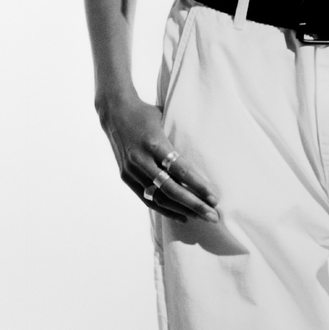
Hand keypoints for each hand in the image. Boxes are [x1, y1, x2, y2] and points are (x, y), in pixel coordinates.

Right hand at [98, 94, 219, 223]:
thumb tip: (203, 158)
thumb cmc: (146, 114)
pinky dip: (165, 209)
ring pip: (160, 197)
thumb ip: (178, 141)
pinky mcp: (126, 177)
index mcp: (154, 143)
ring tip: (202, 217)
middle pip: (171, 189)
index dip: (198, 186)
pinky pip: (148, 198)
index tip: (214, 197)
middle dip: (194, 204)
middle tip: (213, 215)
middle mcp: (142, 160)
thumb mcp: (165, 120)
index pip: (180, 170)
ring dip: (182, 210)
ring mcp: (132, 171)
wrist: (114, 112)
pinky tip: (182, 216)